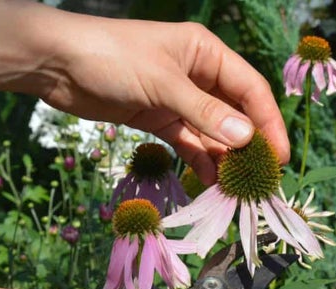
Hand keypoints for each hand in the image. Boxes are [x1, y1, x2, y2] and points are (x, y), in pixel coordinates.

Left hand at [23, 11, 289, 183]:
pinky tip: (209, 181)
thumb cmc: (112, 58)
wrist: (57, 64)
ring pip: (211, 132)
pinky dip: (198, 160)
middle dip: (247, 145)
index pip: (250, 89)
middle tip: (260, 180)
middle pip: (234, 113)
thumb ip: (204, 113)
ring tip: (236, 188)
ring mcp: (177, 98)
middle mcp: (197, 74)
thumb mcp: (163, 84)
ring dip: (223, 158)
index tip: (278, 157)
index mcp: (206, 52)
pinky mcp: (158, 117)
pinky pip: (187, 142)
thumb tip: (246, 140)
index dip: (267, 123)